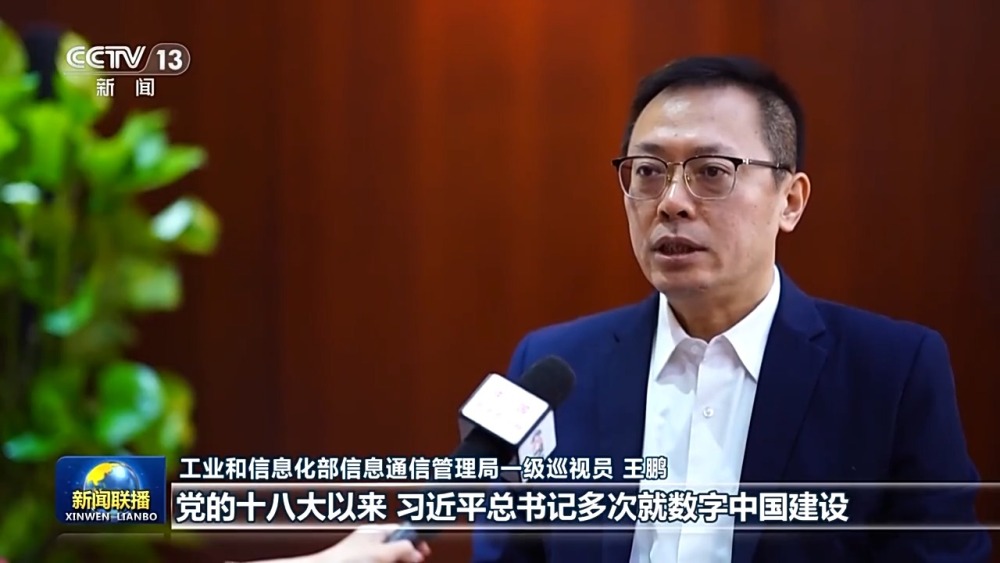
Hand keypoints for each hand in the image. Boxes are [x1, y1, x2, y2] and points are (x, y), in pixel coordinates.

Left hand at [304, 524, 430, 562]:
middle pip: (396, 546)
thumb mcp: (382, 553)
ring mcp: (362, 555)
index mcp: (375, 531)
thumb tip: (416, 550)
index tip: (425, 549)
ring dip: (396, 561)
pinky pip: (377, 562)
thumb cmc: (346, 560)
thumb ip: (403, 548)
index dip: (415, 538)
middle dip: (406, 555)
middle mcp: (369, 541)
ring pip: (386, 558)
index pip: (401, 529)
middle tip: (413, 561)